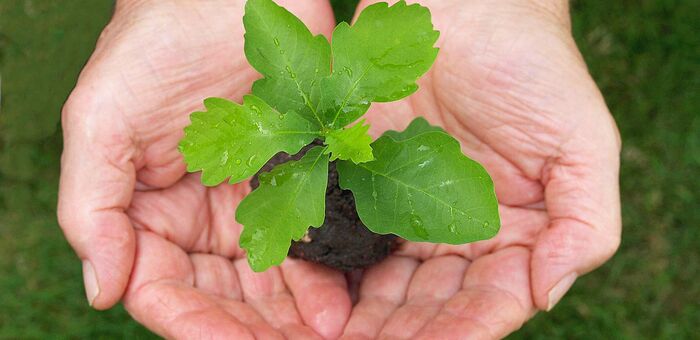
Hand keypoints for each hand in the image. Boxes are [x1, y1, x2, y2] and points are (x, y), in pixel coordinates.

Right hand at [57, 1, 351, 337]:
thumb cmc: (154, 46)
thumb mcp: (99, 120)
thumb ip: (90, 204)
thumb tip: (100, 288)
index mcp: (151, 209)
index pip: (158, 283)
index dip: (181, 317)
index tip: (207, 337)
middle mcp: (204, 215)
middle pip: (220, 294)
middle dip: (247, 329)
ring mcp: (255, 199)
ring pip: (270, 278)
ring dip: (291, 312)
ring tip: (323, 331)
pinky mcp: (301, 178)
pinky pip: (312, 236)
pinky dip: (323, 271)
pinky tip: (338, 299)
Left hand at [342, 0, 620, 337]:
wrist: (467, 8)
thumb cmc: (534, 68)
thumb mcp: (583, 143)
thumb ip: (585, 223)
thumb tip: (550, 291)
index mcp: (512, 235)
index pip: (492, 299)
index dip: (469, 328)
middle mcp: (457, 234)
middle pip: (433, 303)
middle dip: (408, 334)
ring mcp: (405, 212)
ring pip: (385, 284)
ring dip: (367, 320)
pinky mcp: (360, 184)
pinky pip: (344, 237)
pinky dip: (332, 273)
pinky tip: (319, 300)